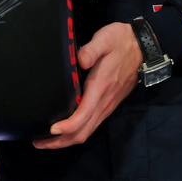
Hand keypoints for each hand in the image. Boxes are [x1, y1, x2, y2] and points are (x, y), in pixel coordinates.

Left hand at [34, 21, 141, 148]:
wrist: (142, 48)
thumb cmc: (120, 42)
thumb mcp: (105, 39)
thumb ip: (91, 50)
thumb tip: (79, 59)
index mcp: (100, 87)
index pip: (83, 115)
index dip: (67, 126)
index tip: (51, 129)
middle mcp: (104, 101)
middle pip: (82, 132)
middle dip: (60, 141)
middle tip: (39, 142)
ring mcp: (106, 105)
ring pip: (87, 132)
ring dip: (67, 140)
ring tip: (47, 140)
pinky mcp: (107, 105)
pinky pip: (91, 125)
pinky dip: (77, 132)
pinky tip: (66, 129)